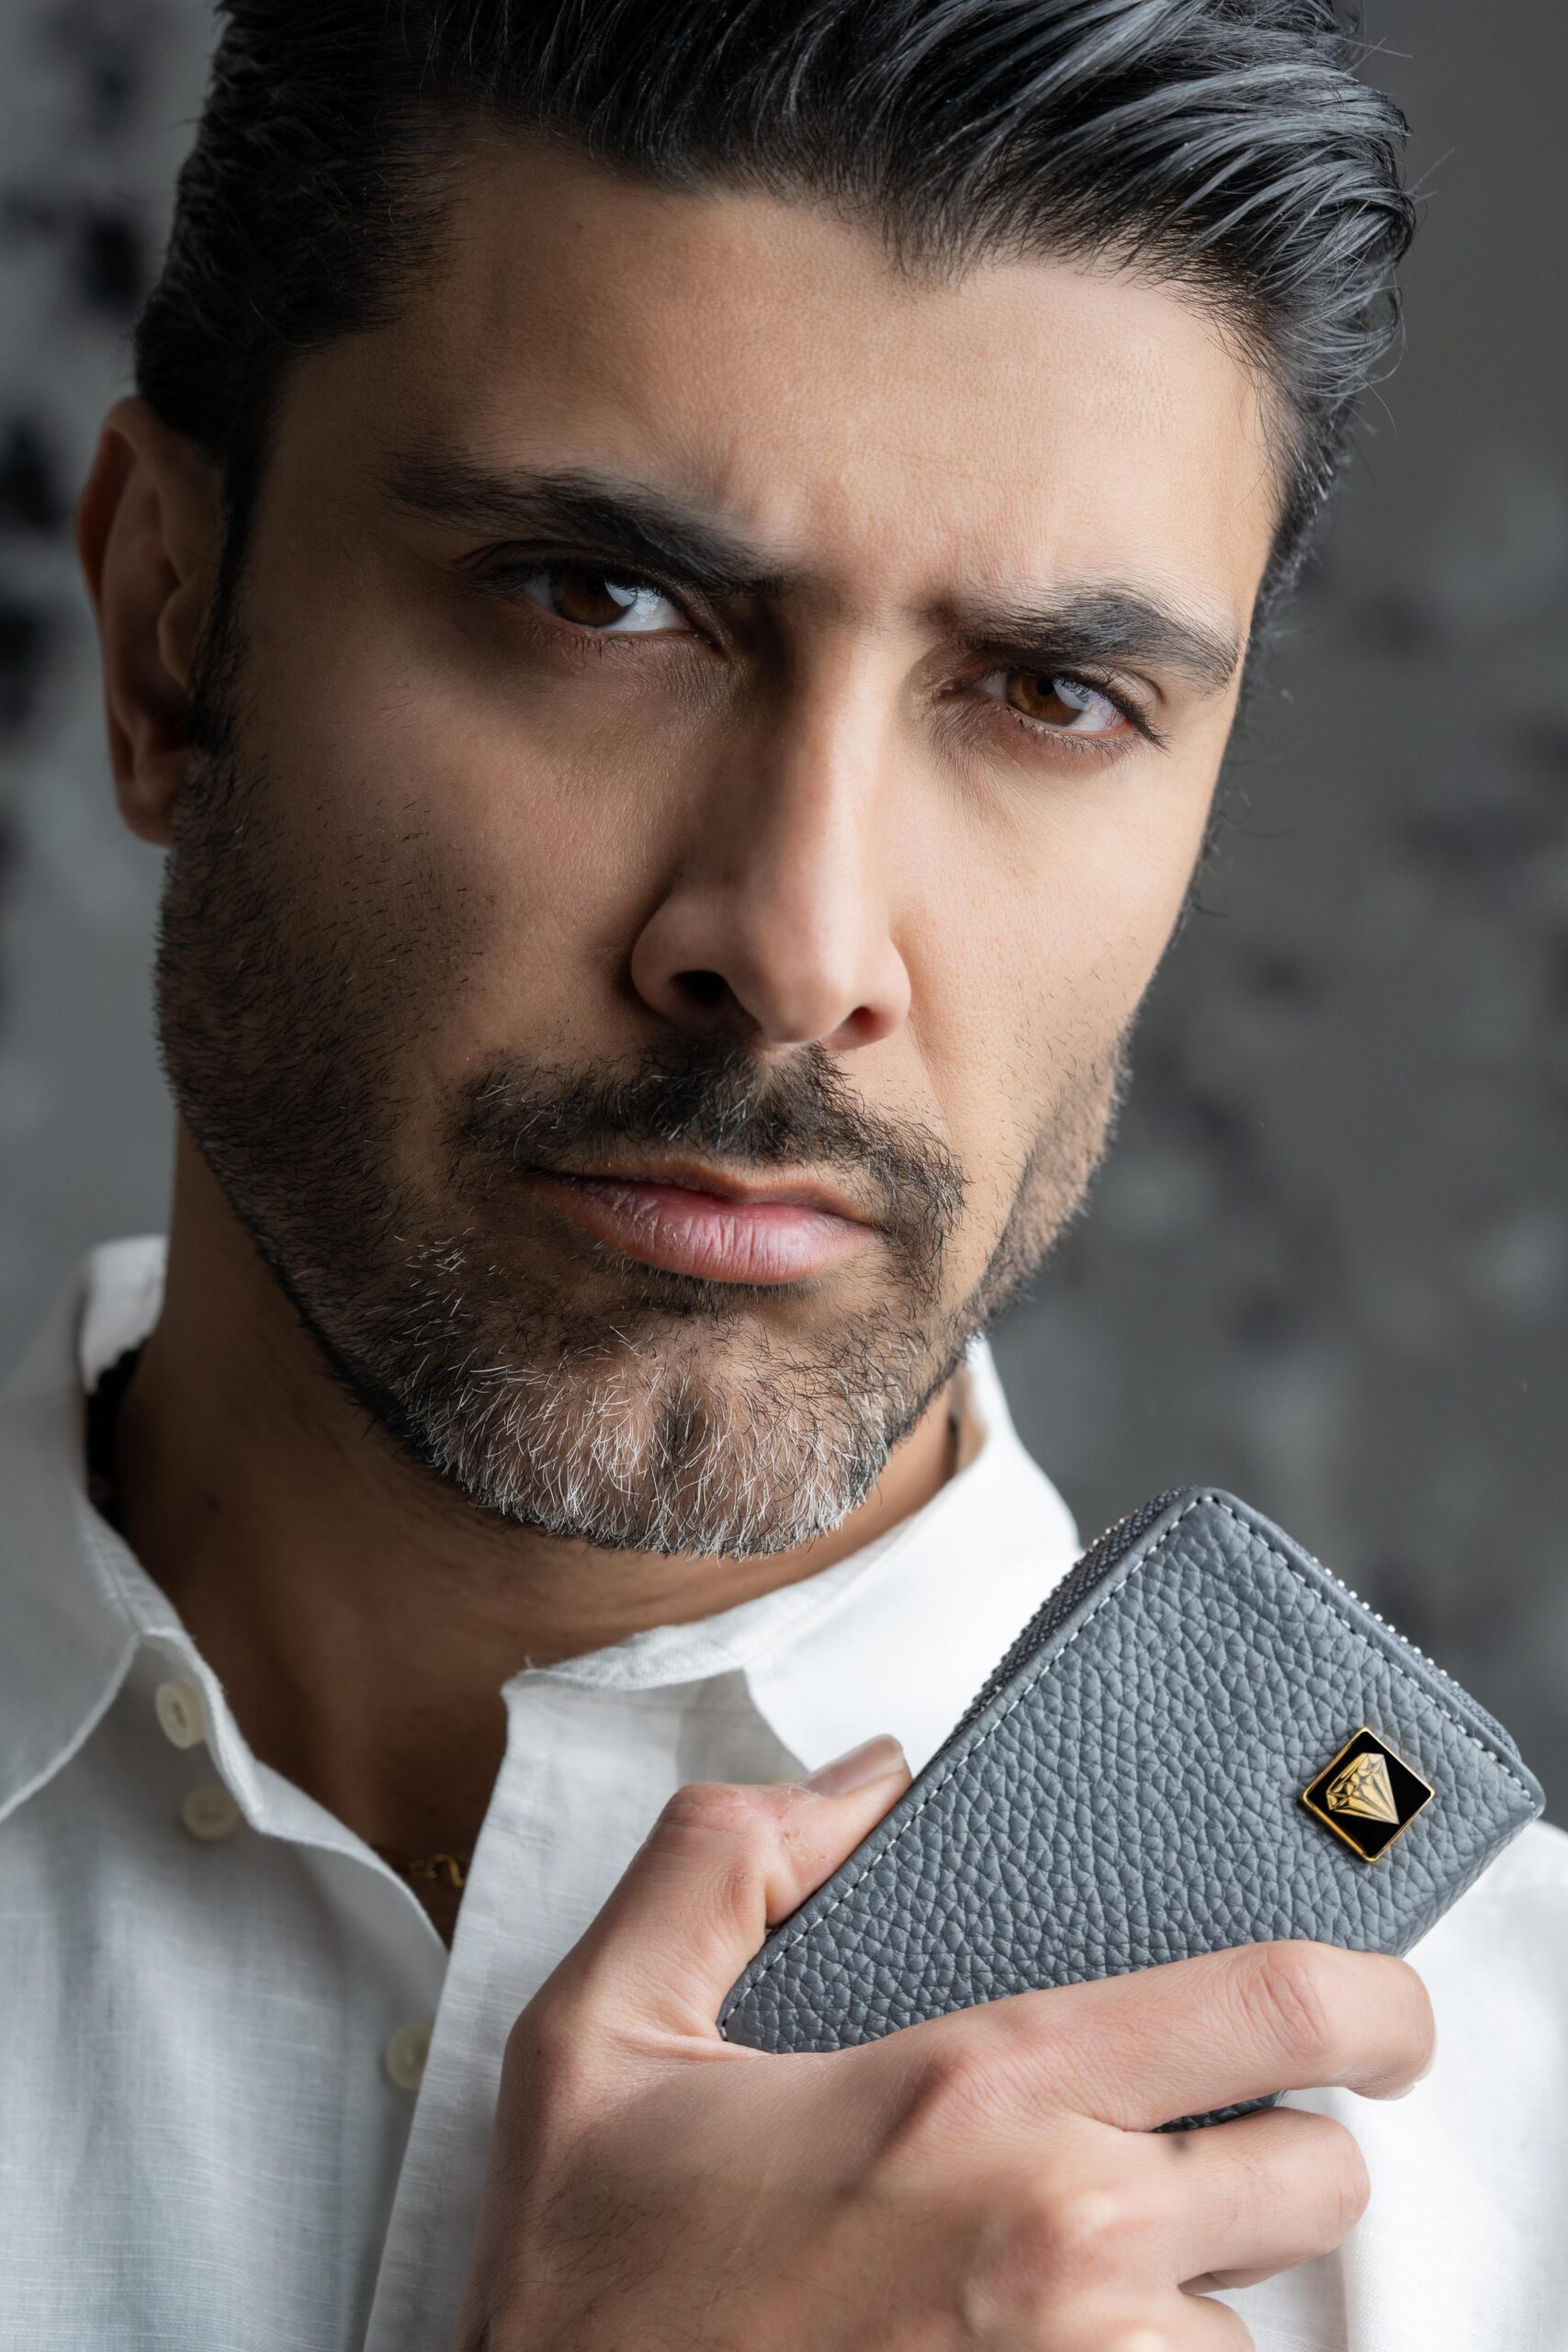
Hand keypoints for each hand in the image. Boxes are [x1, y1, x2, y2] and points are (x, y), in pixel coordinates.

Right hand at [454, 1736, 1432, 2350]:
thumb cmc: (586, 2289)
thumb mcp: (596, 2031)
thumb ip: (725, 1859)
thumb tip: (871, 1782)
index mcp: (974, 2092)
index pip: (1276, 2006)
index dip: (1371, 1995)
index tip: (1377, 2006)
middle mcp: (1062, 2245)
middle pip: (1321, 2180)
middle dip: (1289, 2146)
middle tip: (1204, 2131)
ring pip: (1259, 2328)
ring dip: (1202, 2288)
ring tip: (1086, 2262)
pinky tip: (1048, 2341)